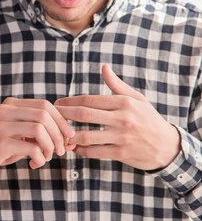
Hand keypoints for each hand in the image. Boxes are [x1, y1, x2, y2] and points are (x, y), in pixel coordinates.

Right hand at [0, 98, 75, 177]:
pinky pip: (31, 147)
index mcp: (11, 105)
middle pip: (44, 115)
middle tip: (61, 150)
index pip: (44, 105)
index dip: (61, 120)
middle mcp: (6, 111)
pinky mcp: (1, 143)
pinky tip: (36, 163)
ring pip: (39, 129)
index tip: (69, 135)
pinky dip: (40, 157)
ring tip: (48, 157)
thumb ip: (37, 129)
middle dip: (58, 134)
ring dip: (50, 146)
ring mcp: (2, 126)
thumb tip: (68, 135)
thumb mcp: (17, 133)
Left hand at [55, 64, 180, 170]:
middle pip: (84, 115)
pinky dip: (81, 150)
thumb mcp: (137, 99)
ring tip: (60, 133)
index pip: (89, 100)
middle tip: (52, 116)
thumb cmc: (148, 119)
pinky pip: (94, 152)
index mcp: (124, 102)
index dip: (70, 102)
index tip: (57, 104)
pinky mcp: (121, 153)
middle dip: (64, 115)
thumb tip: (104, 66)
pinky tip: (74, 147)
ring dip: (70, 135)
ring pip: (87, 136)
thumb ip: (117, 85)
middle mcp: (123, 118)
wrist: (167, 146)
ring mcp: (122, 137)